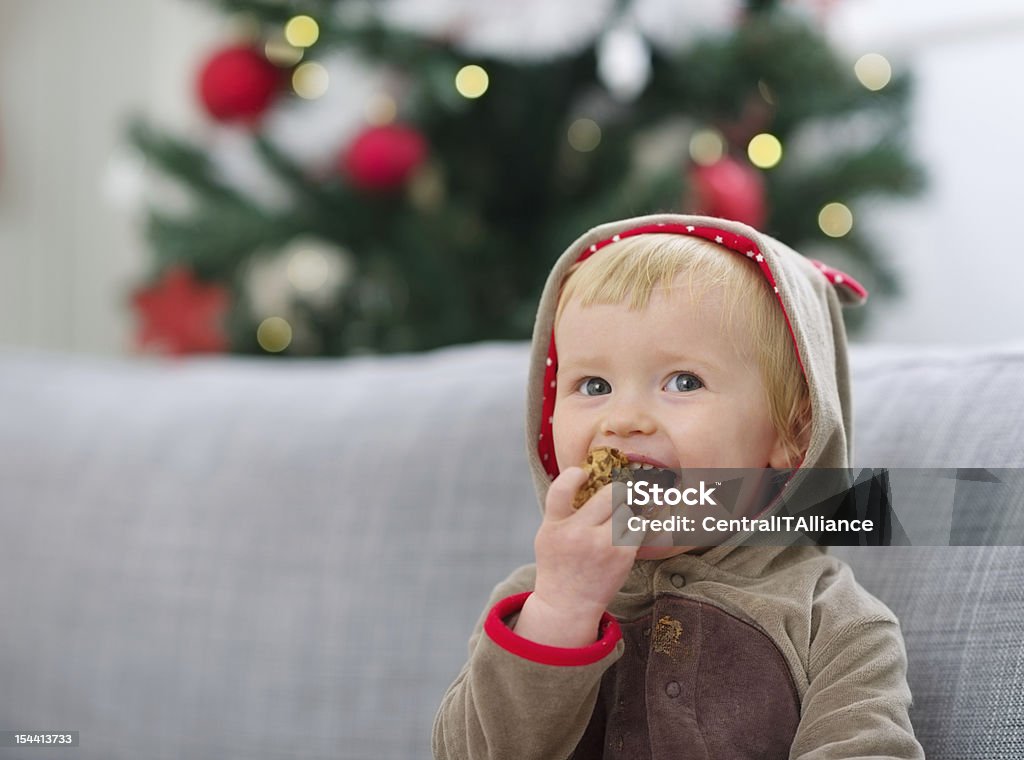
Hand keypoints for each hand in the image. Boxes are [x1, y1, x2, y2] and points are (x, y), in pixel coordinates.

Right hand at [513, 467, 639, 646]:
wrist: (567, 604)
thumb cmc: (559, 563)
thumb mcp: (548, 533)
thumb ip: (562, 509)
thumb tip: (588, 476)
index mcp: (554, 525)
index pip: (562, 489)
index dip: (574, 475)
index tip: (583, 473)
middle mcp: (578, 533)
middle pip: (610, 493)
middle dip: (616, 490)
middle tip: (617, 493)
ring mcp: (602, 545)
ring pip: (627, 510)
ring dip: (625, 512)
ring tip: (617, 522)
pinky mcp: (623, 556)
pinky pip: (638, 527)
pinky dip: (633, 528)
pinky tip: (623, 536)